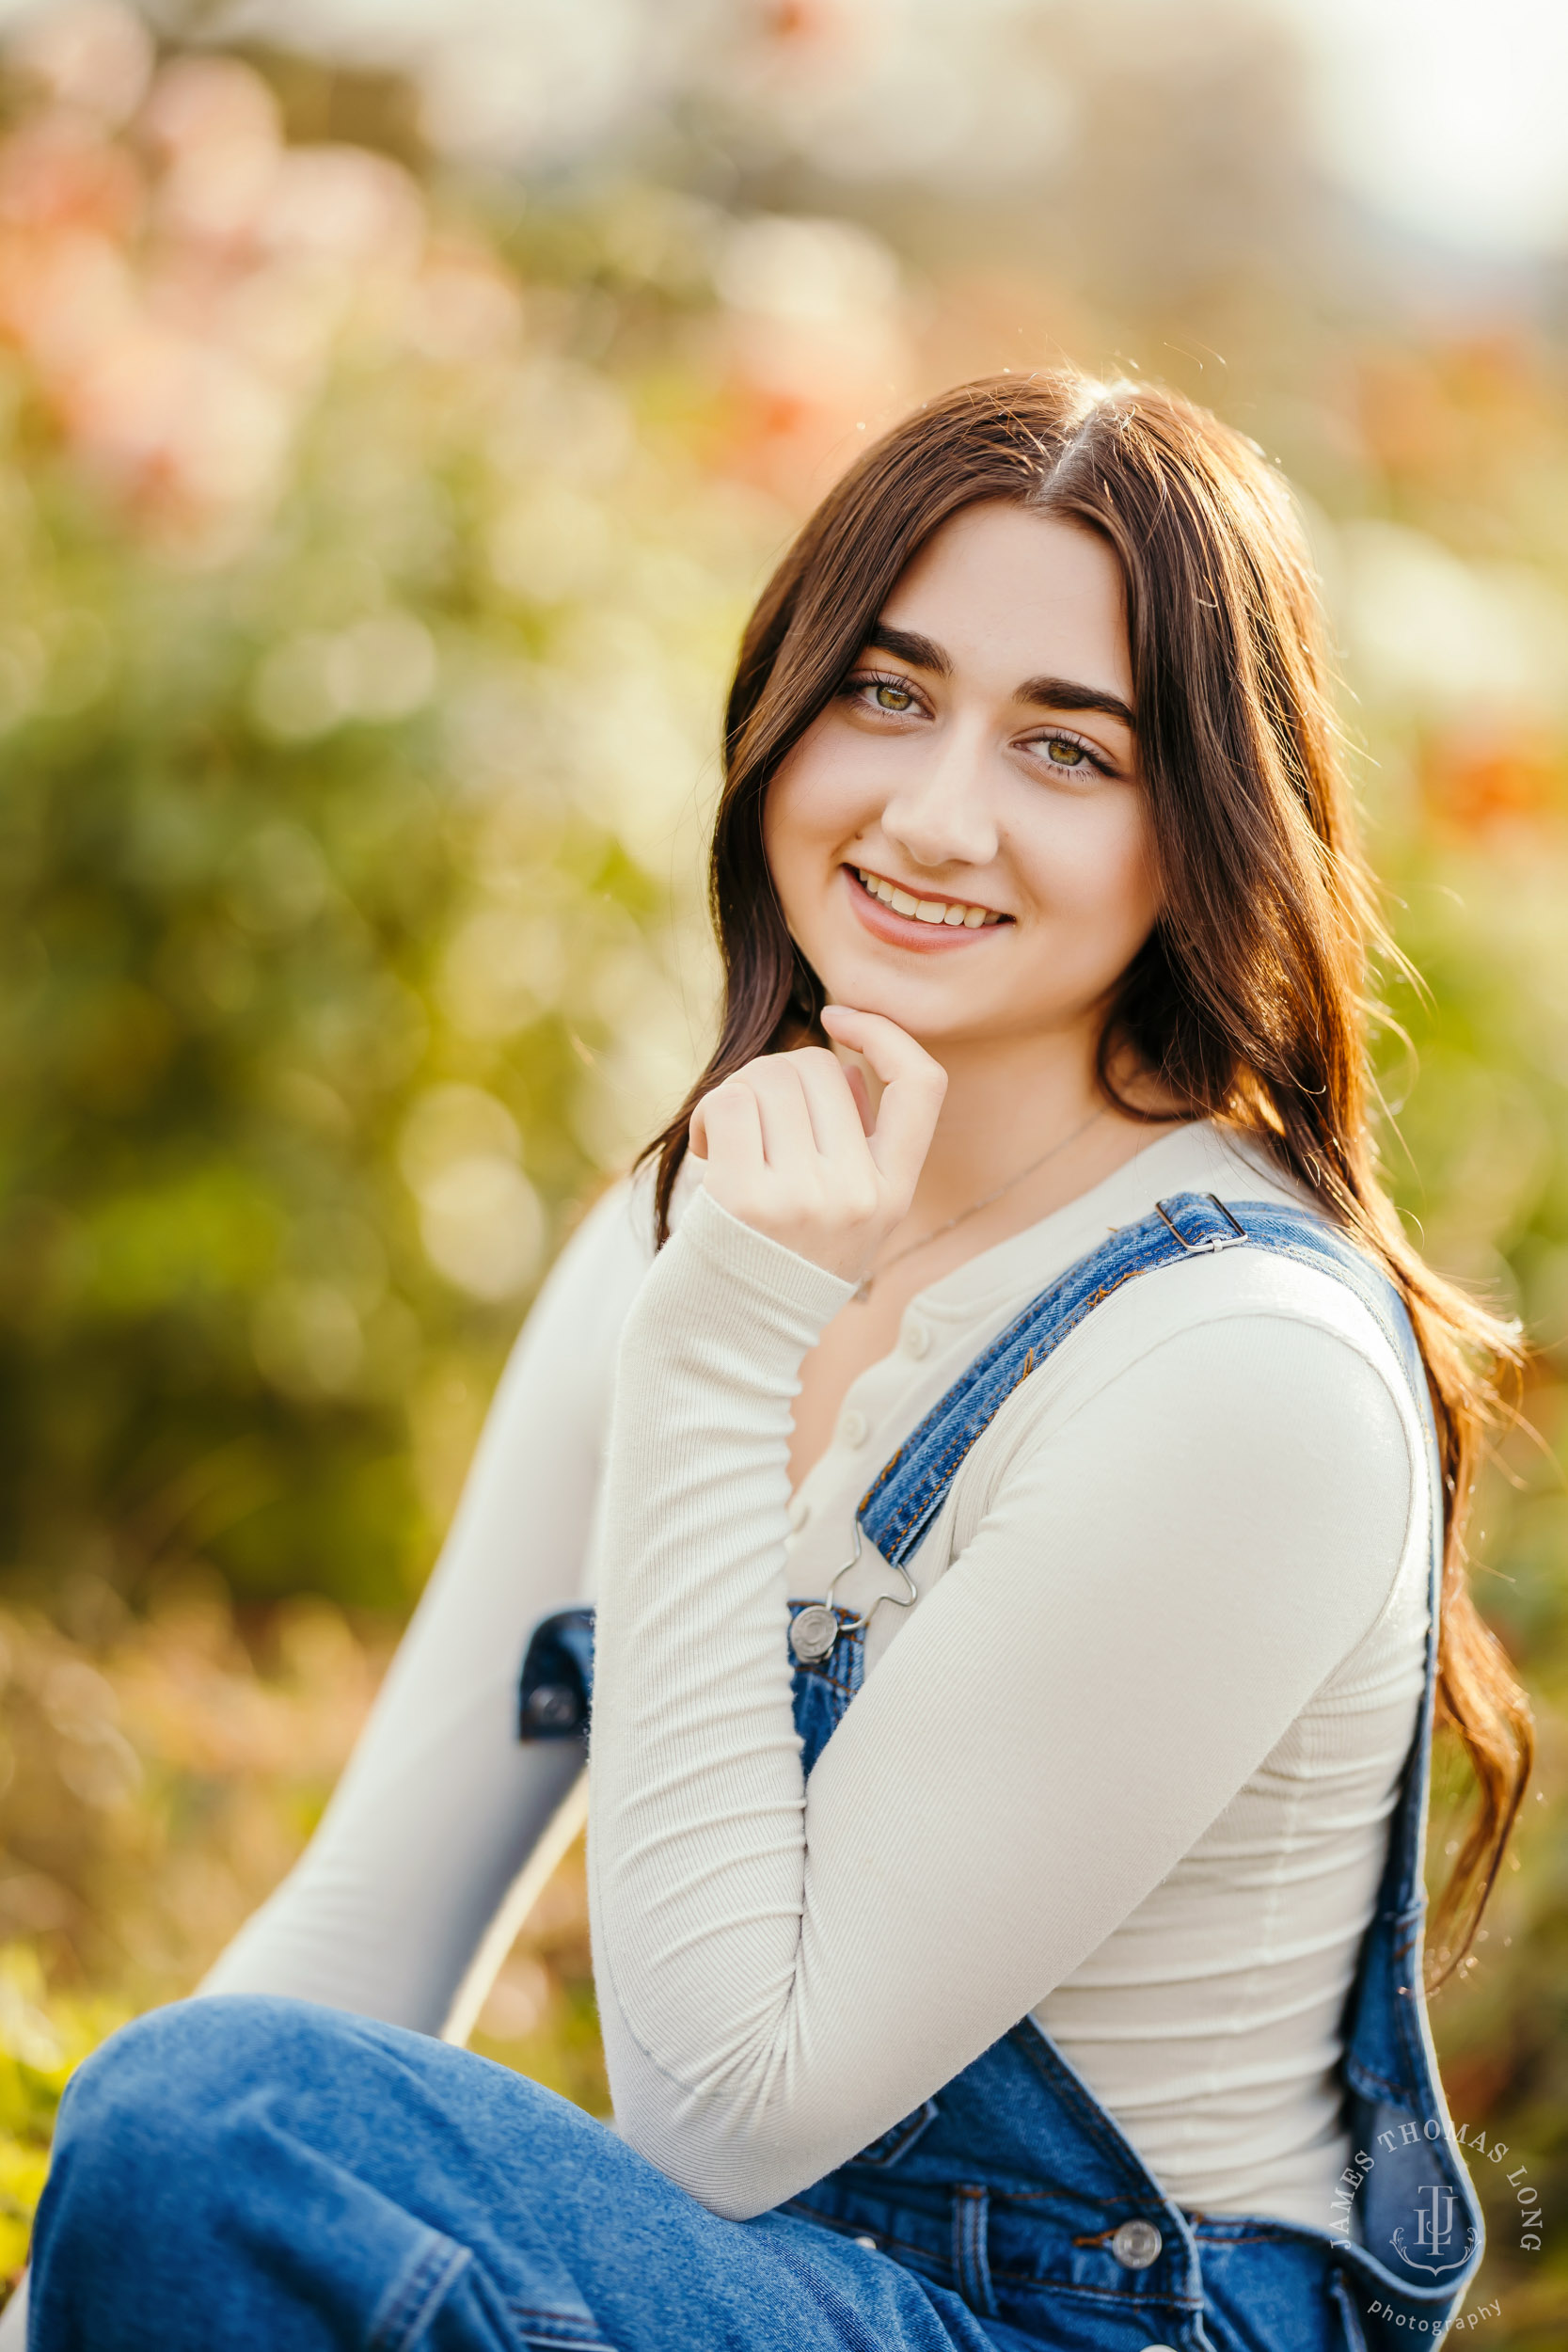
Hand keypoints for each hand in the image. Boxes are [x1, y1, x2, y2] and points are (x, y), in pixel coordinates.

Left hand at [687, 1008, 946, 1283]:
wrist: (723, 1349)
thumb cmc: (772, 1267)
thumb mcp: (843, 1218)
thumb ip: (853, 1146)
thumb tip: (838, 1058)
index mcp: (893, 1194)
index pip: (923, 1083)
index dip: (885, 1034)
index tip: (840, 1018)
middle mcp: (859, 1195)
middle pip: (820, 1067)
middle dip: (775, 1078)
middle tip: (752, 1129)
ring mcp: (805, 1198)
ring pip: (770, 1076)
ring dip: (736, 1096)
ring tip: (729, 1147)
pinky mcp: (746, 1199)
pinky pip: (730, 1102)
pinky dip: (708, 1115)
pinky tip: (708, 1152)